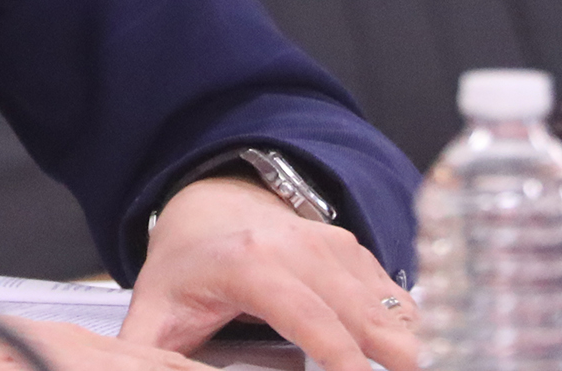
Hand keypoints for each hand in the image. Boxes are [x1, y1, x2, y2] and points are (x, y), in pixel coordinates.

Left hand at [120, 176, 415, 370]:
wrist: (206, 207)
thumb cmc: (184, 268)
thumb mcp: (154, 311)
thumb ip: (143, 354)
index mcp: (249, 264)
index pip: (310, 318)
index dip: (342, 359)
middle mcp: (298, 248)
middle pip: (362, 316)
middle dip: (393, 359)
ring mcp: (332, 246)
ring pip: (388, 307)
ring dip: (407, 348)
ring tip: (418, 368)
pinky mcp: (354, 252)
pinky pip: (396, 297)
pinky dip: (410, 331)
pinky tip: (413, 358)